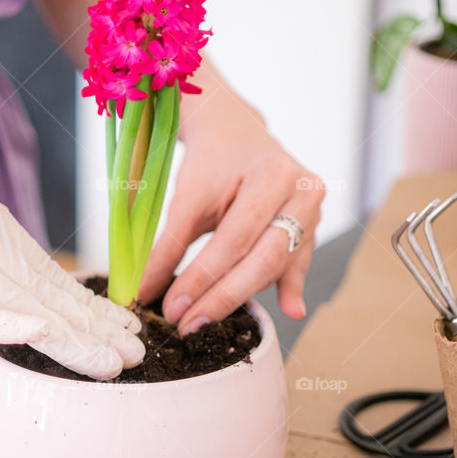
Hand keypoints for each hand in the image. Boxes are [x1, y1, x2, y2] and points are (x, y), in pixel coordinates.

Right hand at [0, 164, 143, 378]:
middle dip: (95, 325)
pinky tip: (45, 340)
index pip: (45, 272)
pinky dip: (6, 326)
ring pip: (23, 304)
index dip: (87, 304)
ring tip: (116, 362)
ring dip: (73, 337)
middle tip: (138, 352)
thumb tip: (23, 307)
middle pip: (46, 289)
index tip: (123, 325)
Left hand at [139, 89, 323, 333]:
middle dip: (221, 297)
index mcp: (269, 175)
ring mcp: (311, 208)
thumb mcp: (185, 197)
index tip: (171, 308)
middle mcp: (299, 191)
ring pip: (276, 264)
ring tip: (207, 326)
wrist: (235, 131)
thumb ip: (167, 245)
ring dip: (242, 298)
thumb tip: (143, 292)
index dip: (201, 277)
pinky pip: (296, 262)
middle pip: (261, 258)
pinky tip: (290, 310)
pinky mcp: (312, 224)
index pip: (232, 238)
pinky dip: (288, 287)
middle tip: (187, 326)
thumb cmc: (209, 162)